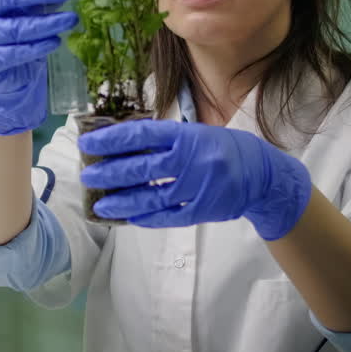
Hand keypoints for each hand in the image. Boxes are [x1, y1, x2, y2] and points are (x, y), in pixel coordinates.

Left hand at [79, 119, 311, 239]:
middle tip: (88, 176)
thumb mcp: (195, 134)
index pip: (141, 135)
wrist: (262, 174)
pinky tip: (129, 217)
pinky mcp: (204, 210)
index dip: (111, 139)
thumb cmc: (222, 149)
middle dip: (110, 173)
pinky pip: (170, 216)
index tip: (88, 142)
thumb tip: (121, 147)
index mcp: (186, 136)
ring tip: (101, 204)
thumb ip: (163, 141)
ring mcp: (198, 187)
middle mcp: (191, 160)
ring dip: (123, 201)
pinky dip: (148, 218)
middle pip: (142, 168)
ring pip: (152, 197)